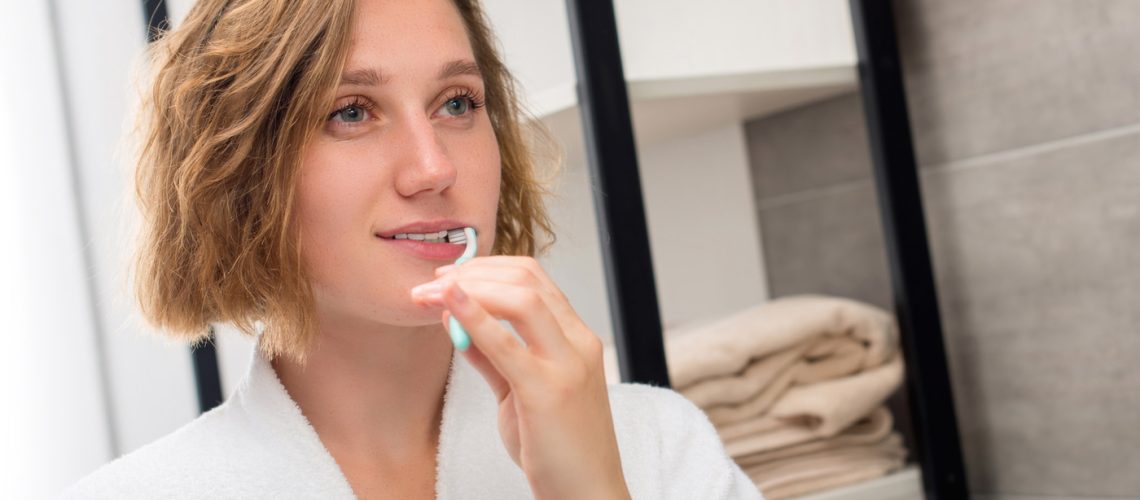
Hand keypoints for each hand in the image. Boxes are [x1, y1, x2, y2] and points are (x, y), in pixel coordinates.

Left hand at [411, 256, 630, 499]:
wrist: (587, 494)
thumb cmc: (556, 449)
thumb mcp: (520, 392)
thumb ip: (492, 355)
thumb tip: (456, 320)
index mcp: (577, 339)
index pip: (535, 279)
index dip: (488, 268)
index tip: (449, 276)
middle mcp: (579, 343)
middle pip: (528, 279)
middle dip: (473, 272)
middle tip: (431, 282)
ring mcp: (568, 365)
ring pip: (522, 299)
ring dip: (470, 288)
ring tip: (431, 294)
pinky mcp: (549, 391)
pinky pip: (507, 344)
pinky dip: (474, 317)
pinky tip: (447, 306)